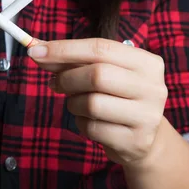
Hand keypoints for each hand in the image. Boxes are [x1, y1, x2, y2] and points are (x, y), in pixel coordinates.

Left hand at [28, 38, 167, 166]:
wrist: (146, 139)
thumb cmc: (118, 98)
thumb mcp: (104, 73)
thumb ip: (73, 61)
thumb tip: (38, 51)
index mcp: (147, 62)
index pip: (101, 48)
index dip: (65, 49)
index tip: (35, 52)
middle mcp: (153, 87)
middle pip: (98, 75)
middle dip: (67, 78)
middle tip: (54, 83)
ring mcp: (147, 116)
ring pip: (92, 103)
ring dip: (73, 103)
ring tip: (76, 104)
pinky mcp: (135, 141)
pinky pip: (93, 128)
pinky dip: (81, 123)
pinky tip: (88, 121)